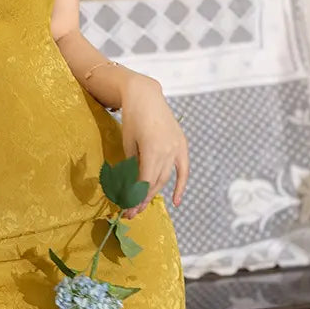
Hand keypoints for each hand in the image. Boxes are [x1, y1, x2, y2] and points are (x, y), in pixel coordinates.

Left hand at [116, 74, 188, 218]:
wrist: (146, 95)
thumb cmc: (132, 118)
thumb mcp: (128, 143)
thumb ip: (132, 165)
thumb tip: (131, 188)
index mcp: (152, 150)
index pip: (145, 183)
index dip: (136, 199)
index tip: (126, 210)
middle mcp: (168, 151)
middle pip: (155, 183)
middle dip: (142, 200)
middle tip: (131, 213)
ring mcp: (177, 148)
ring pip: (166, 178)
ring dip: (155, 193)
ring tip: (142, 206)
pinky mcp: (181, 145)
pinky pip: (183, 170)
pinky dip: (180, 186)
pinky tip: (175, 202)